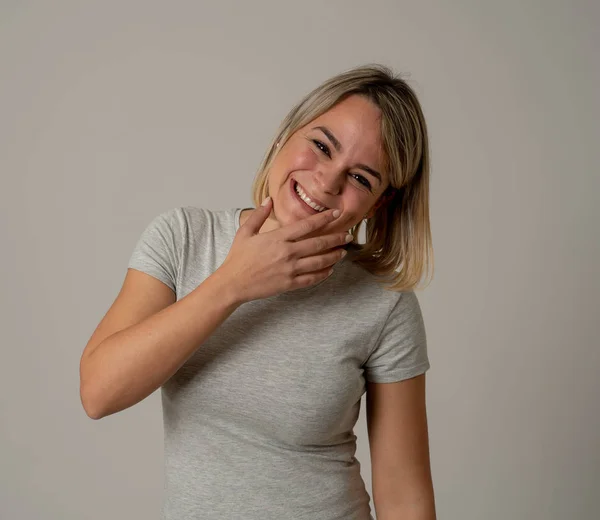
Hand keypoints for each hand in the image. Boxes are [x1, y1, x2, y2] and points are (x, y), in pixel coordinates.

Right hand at [217, 197, 350, 302]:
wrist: (232, 283)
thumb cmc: (238, 258)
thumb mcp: (245, 232)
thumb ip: (259, 215)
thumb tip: (269, 200)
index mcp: (277, 238)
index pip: (307, 225)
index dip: (324, 219)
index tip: (336, 214)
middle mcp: (287, 252)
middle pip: (318, 243)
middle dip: (336, 238)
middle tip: (348, 235)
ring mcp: (289, 269)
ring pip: (319, 262)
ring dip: (334, 256)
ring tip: (343, 252)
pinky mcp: (289, 284)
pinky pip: (312, 278)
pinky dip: (323, 274)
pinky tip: (330, 269)